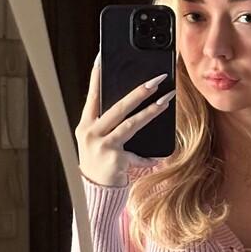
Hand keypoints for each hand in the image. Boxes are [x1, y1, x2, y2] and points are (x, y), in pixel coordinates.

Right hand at [75, 54, 174, 186]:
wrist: (96, 193)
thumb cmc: (100, 163)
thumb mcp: (100, 141)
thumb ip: (110, 125)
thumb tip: (132, 105)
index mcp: (85, 125)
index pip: (92, 96)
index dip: (96, 77)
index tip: (102, 58)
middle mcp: (90, 133)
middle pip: (118, 107)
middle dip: (139, 92)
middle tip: (156, 80)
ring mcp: (101, 145)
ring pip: (130, 124)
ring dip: (150, 112)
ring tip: (165, 101)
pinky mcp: (114, 159)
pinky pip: (137, 155)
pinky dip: (148, 157)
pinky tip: (158, 157)